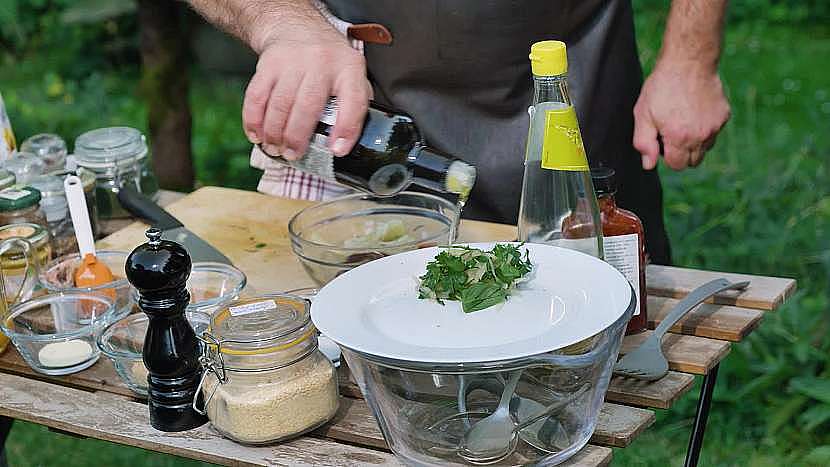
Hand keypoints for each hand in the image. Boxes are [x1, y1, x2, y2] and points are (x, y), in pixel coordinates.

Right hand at [243, 32, 371, 159]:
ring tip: (275, 149)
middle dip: (297, 137)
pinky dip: (254, 120)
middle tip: (292, 155)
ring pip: (280, 104)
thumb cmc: (329, 62)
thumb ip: (355, 105)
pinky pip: (257, 96)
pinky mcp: (268, 64)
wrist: (297, 27)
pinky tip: (257, 135)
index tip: (336, 151)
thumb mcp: (352, 75)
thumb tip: (346, 143)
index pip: (353, 101)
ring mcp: (293, 61)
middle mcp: (321, 62)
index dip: (346, 129)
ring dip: (274, 133)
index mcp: (349, 68)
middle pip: (307, 106)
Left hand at [633, 62, 729, 169]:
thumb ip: (644, 143)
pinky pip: (714, 132)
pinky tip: (695, 111)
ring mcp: (715, 127)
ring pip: (705, 149)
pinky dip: (705, 128)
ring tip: (683, 120)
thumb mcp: (643, 115)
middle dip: (681, 153)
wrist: (688, 62)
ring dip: (694, 142)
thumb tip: (648, 165)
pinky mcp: (724, 116)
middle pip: (692, 162)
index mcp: (680, 138)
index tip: (662, 140)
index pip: (676, 166)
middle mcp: (701, 136)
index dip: (666, 156)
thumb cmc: (662, 87)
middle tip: (671, 131)